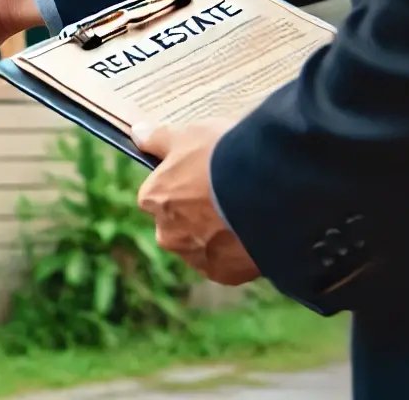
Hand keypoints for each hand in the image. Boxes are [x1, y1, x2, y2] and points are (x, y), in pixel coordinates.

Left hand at [132, 119, 260, 286]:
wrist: (271, 191)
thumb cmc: (222, 156)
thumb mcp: (188, 135)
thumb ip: (157, 138)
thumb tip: (137, 133)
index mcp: (153, 198)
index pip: (157, 192)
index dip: (180, 181)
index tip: (202, 174)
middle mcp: (167, 233)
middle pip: (177, 221)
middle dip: (195, 211)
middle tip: (224, 192)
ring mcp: (196, 256)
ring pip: (201, 244)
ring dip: (216, 233)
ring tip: (243, 211)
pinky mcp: (224, 274)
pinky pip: (226, 262)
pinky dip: (236, 251)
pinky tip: (252, 230)